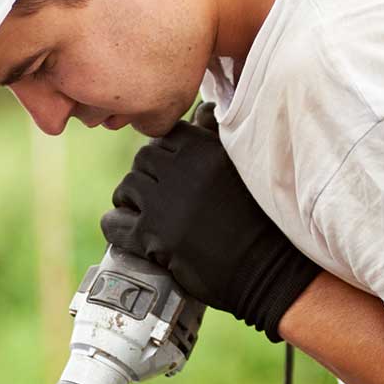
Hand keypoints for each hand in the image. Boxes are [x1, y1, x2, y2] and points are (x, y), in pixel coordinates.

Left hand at [100, 106, 319, 340]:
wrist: (268, 270)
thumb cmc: (264, 218)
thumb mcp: (245, 166)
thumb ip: (218, 137)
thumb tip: (202, 113)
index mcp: (204, 151)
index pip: (166, 137)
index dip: (166, 153)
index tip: (170, 168)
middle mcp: (181, 172)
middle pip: (143, 160)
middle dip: (147, 175)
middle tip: (155, 193)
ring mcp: (163, 205)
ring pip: (126, 188)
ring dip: (130, 199)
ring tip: (141, 211)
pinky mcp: (151, 238)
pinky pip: (114, 223)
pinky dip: (116, 226)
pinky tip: (127, 232)